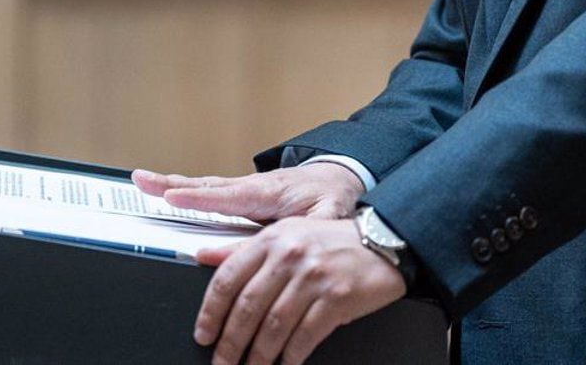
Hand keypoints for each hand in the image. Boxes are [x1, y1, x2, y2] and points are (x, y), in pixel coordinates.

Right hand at [131, 162, 363, 221]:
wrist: (340, 175)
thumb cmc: (333, 198)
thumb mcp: (324, 220)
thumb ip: (295, 236)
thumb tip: (265, 250)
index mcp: (269, 193)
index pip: (228, 196)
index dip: (199, 199)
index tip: (172, 197)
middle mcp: (251, 186)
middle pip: (206, 186)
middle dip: (172, 185)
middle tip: (142, 181)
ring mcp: (244, 187)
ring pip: (203, 186)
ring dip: (172, 183)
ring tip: (143, 181)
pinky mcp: (241, 192)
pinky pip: (208, 190)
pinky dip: (184, 188)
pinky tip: (167, 190)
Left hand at [191, 217, 405, 364]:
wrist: (382, 243)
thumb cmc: (331, 241)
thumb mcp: (285, 234)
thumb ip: (244, 248)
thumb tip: (205, 257)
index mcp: (271, 239)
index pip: (228, 278)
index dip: (211, 312)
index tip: (203, 335)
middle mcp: (289, 255)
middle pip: (247, 308)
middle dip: (230, 343)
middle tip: (222, 362)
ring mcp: (313, 277)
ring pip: (274, 326)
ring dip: (258, 356)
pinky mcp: (336, 298)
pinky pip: (305, 336)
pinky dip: (291, 356)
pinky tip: (285, 364)